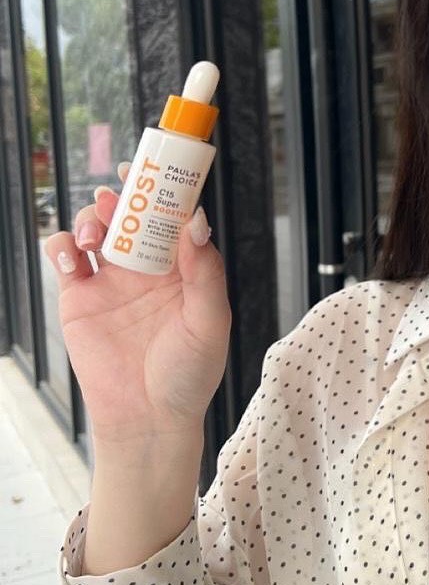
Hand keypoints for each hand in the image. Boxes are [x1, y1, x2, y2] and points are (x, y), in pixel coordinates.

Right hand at [43, 162, 231, 444]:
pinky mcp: (79, 298)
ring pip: (96, 228)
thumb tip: (197, 220)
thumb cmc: (189, 374)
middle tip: (117, 192)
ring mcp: (111, 280)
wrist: (148, 419)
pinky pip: (65, 258)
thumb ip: (205, 271)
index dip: (164, 187)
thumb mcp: (209, 321)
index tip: (156, 165)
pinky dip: (62, 244)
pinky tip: (75, 254)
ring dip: (92, 217)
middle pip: (131, 214)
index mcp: (183, 267)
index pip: (173, 216)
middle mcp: (147, 268)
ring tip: (96, 233)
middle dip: (122, 195)